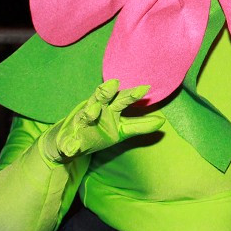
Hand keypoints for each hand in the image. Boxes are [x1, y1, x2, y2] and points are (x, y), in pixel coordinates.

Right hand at [41, 79, 164, 161]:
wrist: (68, 144)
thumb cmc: (98, 131)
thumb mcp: (120, 130)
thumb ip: (139, 125)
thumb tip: (162, 122)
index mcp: (109, 110)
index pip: (122, 99)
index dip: (132, 95)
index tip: (145, 88)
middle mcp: (95, 111)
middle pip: (101, 100)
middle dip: (106, 93)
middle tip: (113, 84)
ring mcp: (80, 125)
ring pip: (84, 116)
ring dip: (88, 113)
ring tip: (93, 110)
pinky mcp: (68, 140)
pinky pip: (69, 143)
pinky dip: (70, 144)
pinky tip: (72, 146)